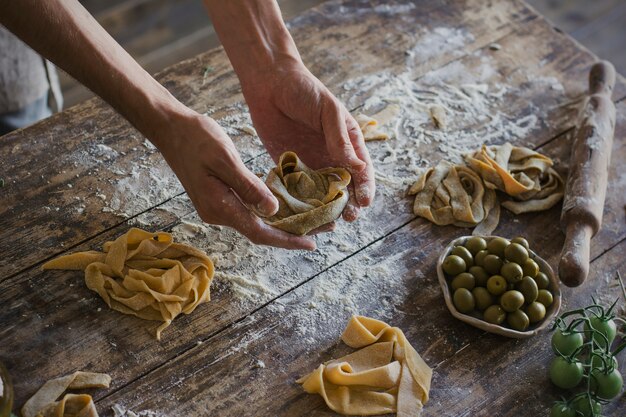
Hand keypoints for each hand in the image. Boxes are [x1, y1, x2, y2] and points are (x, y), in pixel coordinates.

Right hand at [151, 109, 316, 249]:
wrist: (169, 128)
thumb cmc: (196, 138)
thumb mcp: (226, 159)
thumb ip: (248, 187)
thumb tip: (272, 212)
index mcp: (220, 207)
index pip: (260, 232)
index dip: (287, 240)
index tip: (312, 244)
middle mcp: (218, 213)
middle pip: (260, 231)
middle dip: (291, 232)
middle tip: (323, 228)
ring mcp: (216, 207)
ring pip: (255, 222)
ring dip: (282, 222)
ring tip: (311, 219)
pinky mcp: (217, 197)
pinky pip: (247, 210)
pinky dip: (268, 210)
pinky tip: (285, 205)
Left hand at [241, 63, 374, 221]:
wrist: (268, 82)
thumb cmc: (304, 90)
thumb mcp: (327, 111)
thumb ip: (340, 139)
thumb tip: (358, 167)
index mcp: (347, 143)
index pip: (362, 172)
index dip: (365, 189)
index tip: (364, 204)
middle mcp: (330, 158)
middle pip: (343, 189)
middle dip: (346, 206)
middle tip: (345, 219)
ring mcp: (309, 164)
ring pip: (320, 195)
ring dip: (323, 210)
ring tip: (323, 223)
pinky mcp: (287, 167)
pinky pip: (295, 190)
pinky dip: (298, 203)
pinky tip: (298, 214)